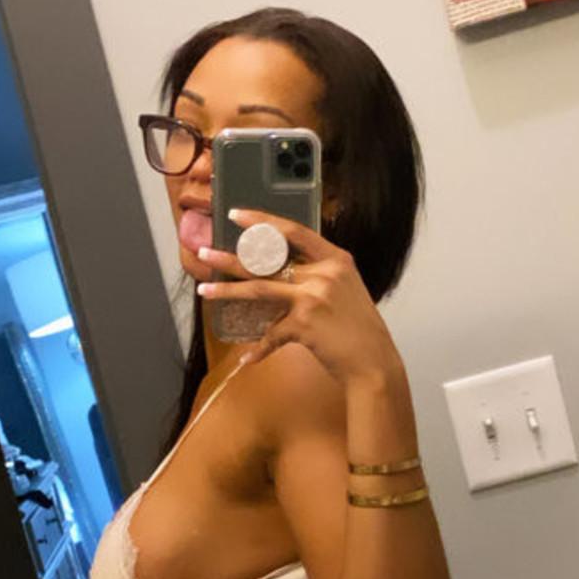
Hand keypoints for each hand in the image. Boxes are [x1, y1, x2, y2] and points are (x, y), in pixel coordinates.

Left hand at [196, 211, 395, 383]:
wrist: (374, 363)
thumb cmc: (360, 330)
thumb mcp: (346, 290)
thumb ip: (320, 276)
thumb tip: (286, 273)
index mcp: (336, 259)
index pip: (294, 230)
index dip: (262, 221)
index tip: (237, 215)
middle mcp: (324, 273)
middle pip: (268, 260)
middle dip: (231, 257)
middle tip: (204, 252)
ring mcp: (312, 297)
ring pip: (259, 289)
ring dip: (228, 291)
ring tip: (204, 290)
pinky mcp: (303, 325)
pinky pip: (271, 335)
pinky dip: (258, 349)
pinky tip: (245, 358)